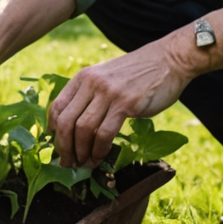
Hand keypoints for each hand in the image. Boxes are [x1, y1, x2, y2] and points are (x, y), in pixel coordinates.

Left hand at [48, 38, 196, 168]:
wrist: (169, 60)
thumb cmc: (139, 74)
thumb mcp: (108, 77)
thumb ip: (92, 95)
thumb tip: (78, 126)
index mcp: (84, 77)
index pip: (57, 107)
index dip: (53, 131)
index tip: (57, 146)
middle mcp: (92, 83)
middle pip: (66, 121)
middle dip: (64, 147)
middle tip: (67, 162)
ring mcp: (109, 93)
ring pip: (83, 129)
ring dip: (81, 152)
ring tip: (85, 163)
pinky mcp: (126, 104)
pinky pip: (104, 133)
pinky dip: (99, 150)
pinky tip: (100, 157)